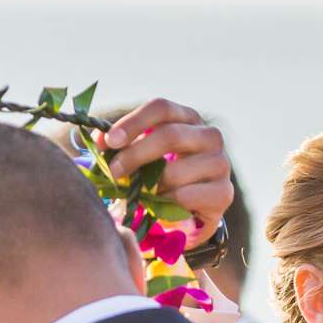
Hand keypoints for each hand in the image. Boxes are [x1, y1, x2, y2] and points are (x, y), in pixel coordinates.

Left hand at [101, 99, 234, 245]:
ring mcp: (221, 164)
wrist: (188, 214)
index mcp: (188, 118)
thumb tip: (98, 139)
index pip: (161, 107)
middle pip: (170, 135)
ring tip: (137, 194)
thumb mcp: (141, 157)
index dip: (133, 122)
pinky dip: (165, 203)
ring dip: (149, 185)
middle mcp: (210, 136)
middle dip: (135, 154)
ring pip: (177, 170)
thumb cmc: (160, 178)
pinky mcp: (224, 193)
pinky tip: (158, 206)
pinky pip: (186, 196)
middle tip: (114, 172)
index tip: (109, 141)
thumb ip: (122, 145)